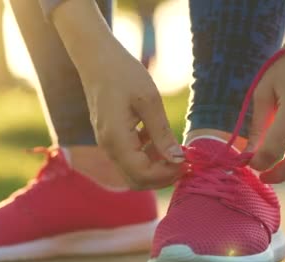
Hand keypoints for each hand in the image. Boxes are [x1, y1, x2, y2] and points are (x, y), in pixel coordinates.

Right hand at [82, 43, 184, 188]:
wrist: (97, 59)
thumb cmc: (123, 74)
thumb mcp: (149, 101)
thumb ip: (162, 134)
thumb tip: (178, 160)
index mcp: (116, 140)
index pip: (143, 175)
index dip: (167, 174)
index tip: (187, 162)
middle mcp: (108, 148)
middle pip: (136, 181)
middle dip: (162, 177)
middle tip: (184, 162)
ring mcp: (107, 145)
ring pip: (133, 172)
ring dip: (156, 167)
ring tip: (175, 149)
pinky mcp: (110, 139)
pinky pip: (129, 159)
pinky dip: (146, 156)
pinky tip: (157, 138)